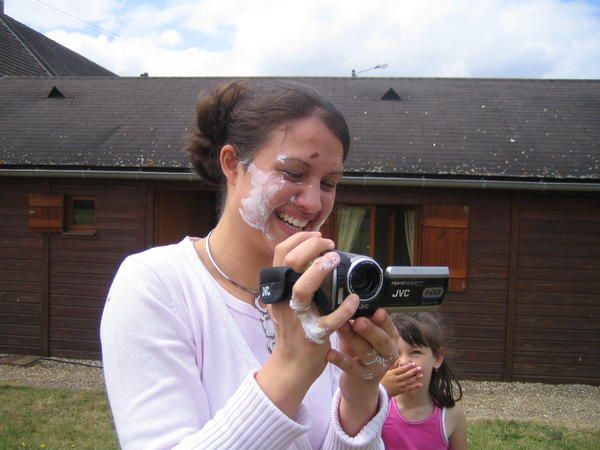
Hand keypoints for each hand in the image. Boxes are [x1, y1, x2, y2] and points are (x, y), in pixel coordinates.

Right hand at [256, 232, 358, 417]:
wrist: (291, 365)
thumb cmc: (292, 331)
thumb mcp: (285, 302)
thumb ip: (293, 281)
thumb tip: (311, 256)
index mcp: (278, 289)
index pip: (280, 253)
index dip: (299, 239)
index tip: (318, 236)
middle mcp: (284, 300)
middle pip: (289, 263)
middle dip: (311, 247)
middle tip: (329, 245)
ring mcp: (298, 318)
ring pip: (302, 290)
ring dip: (319, 271)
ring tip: (334, 260)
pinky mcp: (314, 335)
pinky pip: (330, 320)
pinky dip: (344, 308)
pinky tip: (354, 299)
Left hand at [327, 308, 399, 434]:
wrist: (359, 387)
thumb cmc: (359, 354)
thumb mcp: (362, 337)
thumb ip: (356, 321)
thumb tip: (345, 300)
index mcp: (390, 340)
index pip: (389, 328)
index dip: (384, 320)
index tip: (377, 310)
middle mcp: (387, 354)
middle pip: (382, 340)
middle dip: (370, 329)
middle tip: (359, 319)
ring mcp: (376, 367)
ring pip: (366, 352)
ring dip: (353, 339)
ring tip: (341, 327)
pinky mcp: (361, 377)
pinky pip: (351, 367)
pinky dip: (340, 360)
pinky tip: (329, 353)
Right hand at [381, 361, 422, 396]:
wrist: (382, 392)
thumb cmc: (385, 380)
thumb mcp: (388, 372)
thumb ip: (394, 366)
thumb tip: (399, 360)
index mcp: (392, 374)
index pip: (401, 369)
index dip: (408, 366)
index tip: (413, 363)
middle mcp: (396, 380)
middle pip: (406, 375)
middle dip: (413, 371)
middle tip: (419, 368)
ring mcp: (399, 386)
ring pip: (409, 382)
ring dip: (416, 378)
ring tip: (421, 375)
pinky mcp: (401, 391)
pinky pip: (409, 388)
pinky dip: (415, 387)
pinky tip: (420, 384)